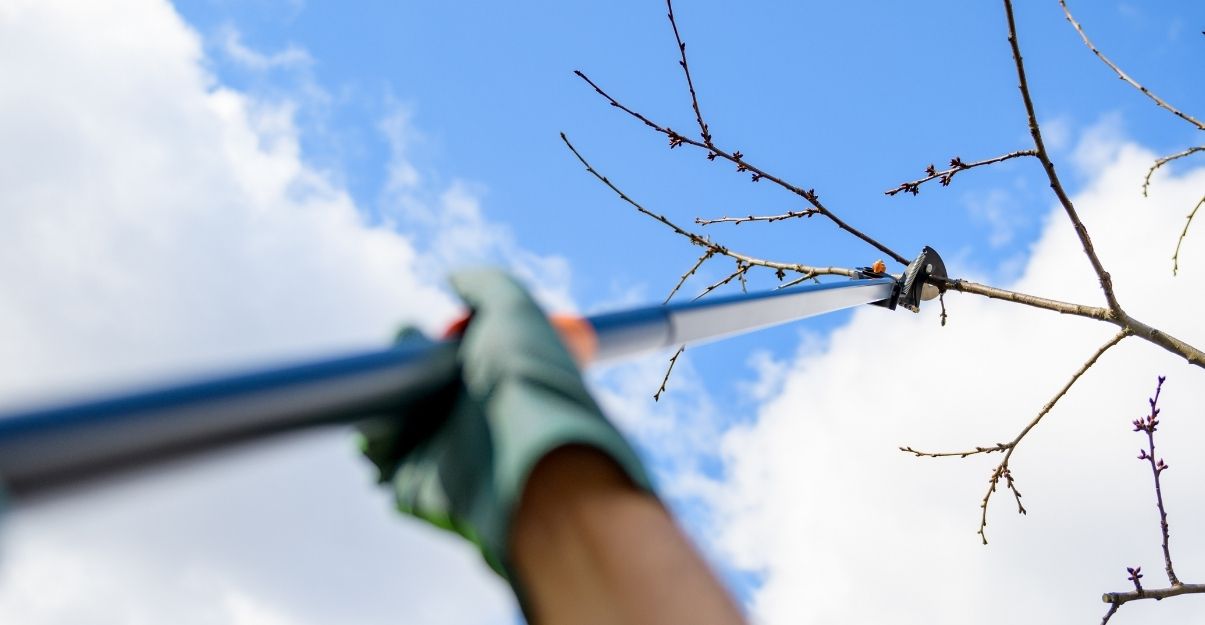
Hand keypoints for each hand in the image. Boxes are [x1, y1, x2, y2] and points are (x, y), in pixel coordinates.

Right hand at [358, 269, 652, 578]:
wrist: (526, 456)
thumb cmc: (526, 381)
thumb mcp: (516, 310)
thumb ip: (486, 285)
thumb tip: (455, 278)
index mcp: (493, 381)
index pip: (445, 357)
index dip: (423, 343)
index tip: (414, 334)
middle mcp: (469, 418)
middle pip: (410, 384)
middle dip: (396, 367)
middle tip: (405, 364)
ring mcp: (443, 453)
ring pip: (388, 419)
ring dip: (379, 404)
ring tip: (401, 403)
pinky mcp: (418, 486)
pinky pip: (380, 458)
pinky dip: (375, 442)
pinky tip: (386, 431)